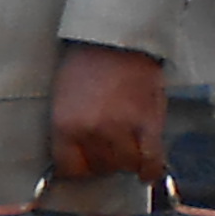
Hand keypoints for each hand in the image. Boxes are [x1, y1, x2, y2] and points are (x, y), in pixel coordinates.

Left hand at [49, 41, 171, 189]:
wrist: (116, 43)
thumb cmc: (86, 67)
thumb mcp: (63, 100)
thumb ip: (71, 130)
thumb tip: (77, 158)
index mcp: (64, 126)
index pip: (70, 169)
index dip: (80, 169)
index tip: (86, 165)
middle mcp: (91, 131)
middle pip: (100, 168)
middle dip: (105, 162)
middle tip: (111, 148)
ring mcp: (121, 128)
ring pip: (126, 165)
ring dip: (127, 161)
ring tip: (128, 148)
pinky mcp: (148, 123)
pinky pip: (151, 159)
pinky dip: (151, 170)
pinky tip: (147, 173)